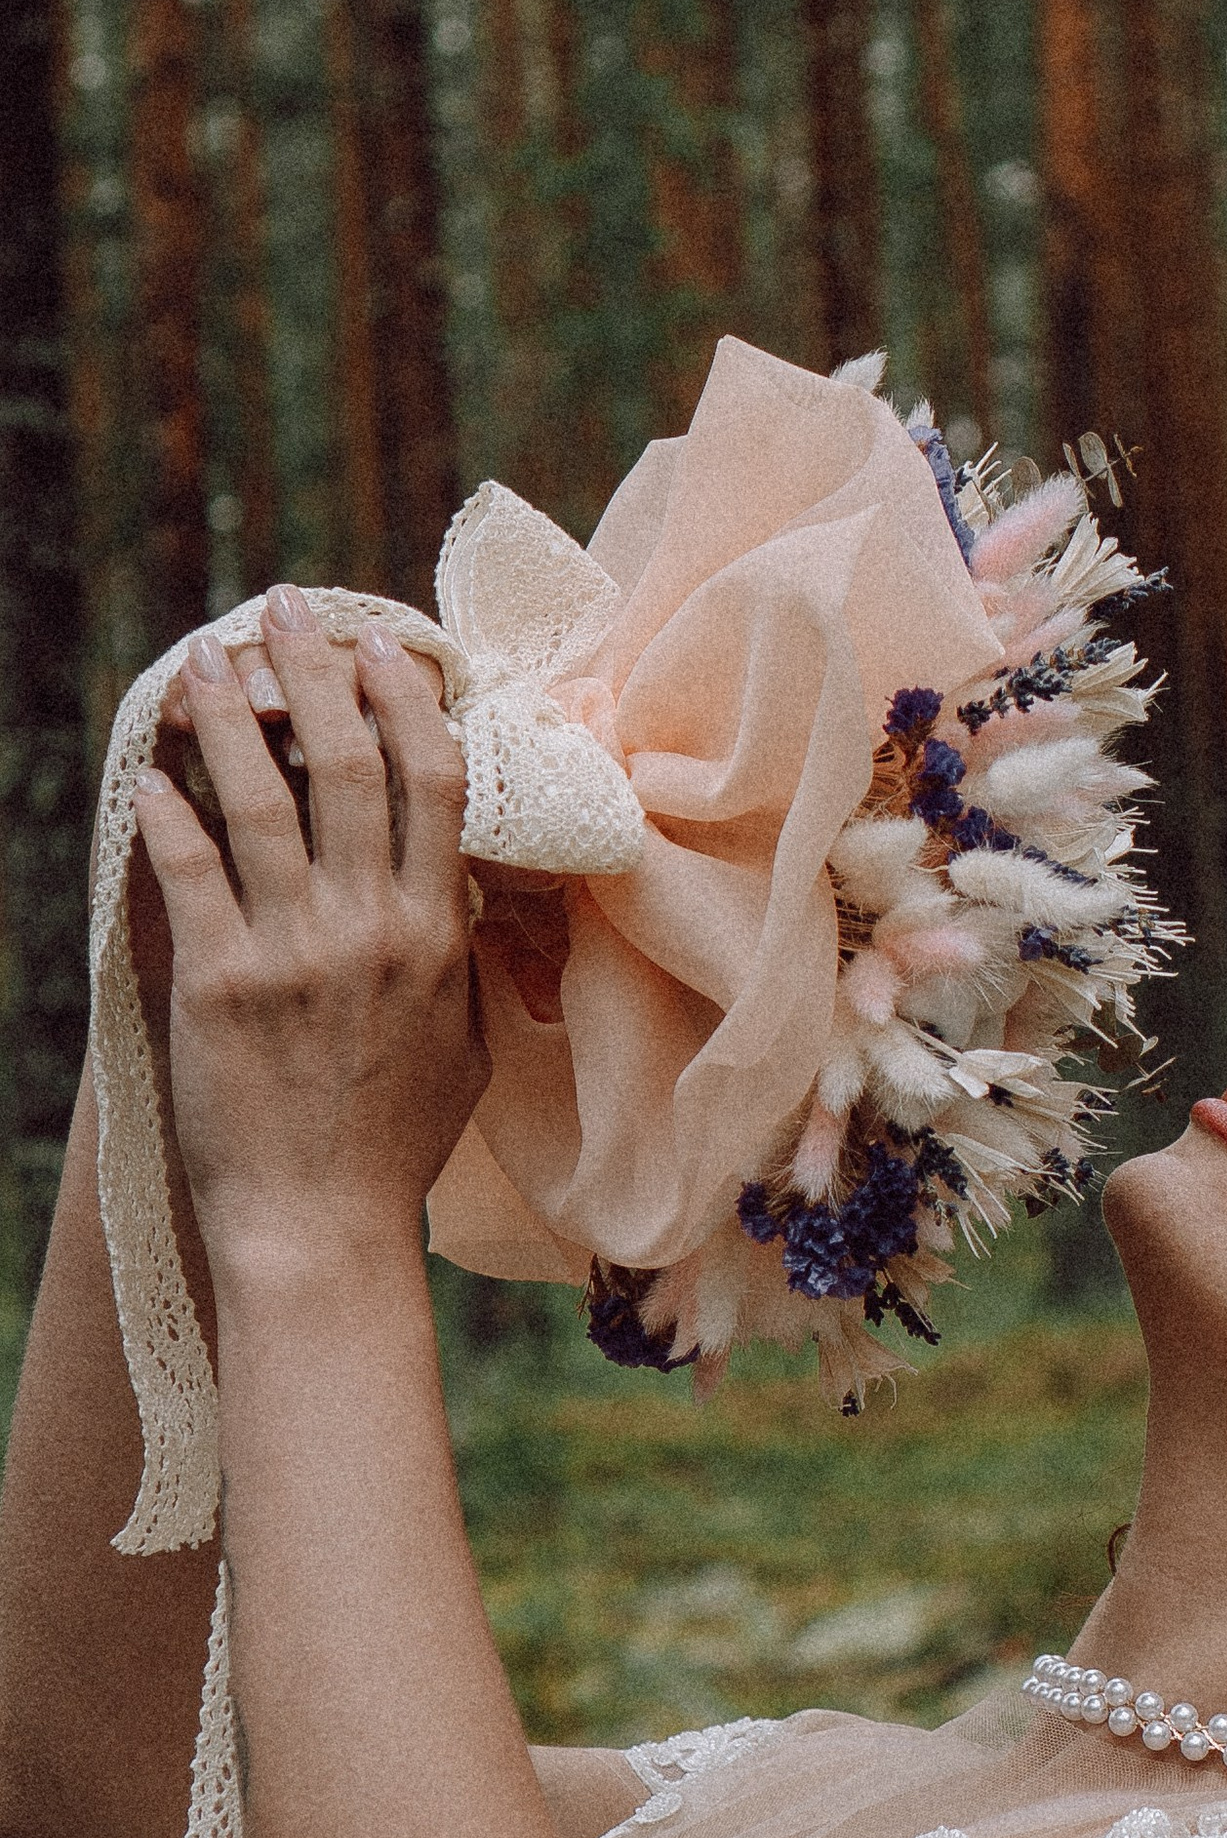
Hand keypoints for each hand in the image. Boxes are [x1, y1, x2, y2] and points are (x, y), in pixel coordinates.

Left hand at [132, 594, 487, 1284]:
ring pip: (263, 802)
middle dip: (317, 674)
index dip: (408, 703)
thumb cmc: (392, 1146)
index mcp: (438, 937)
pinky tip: (151, 771)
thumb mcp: (463, 1047)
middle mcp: (375, 930)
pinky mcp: (222, 985)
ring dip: (230, 718)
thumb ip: (461, 963)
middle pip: (350, 766)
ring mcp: (297, 955)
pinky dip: (168, 814)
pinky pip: (190, 873)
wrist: (321, 1227)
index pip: (436, 785)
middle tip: (287, 610)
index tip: (387, 648)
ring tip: (206, 661)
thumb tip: (462, 896)